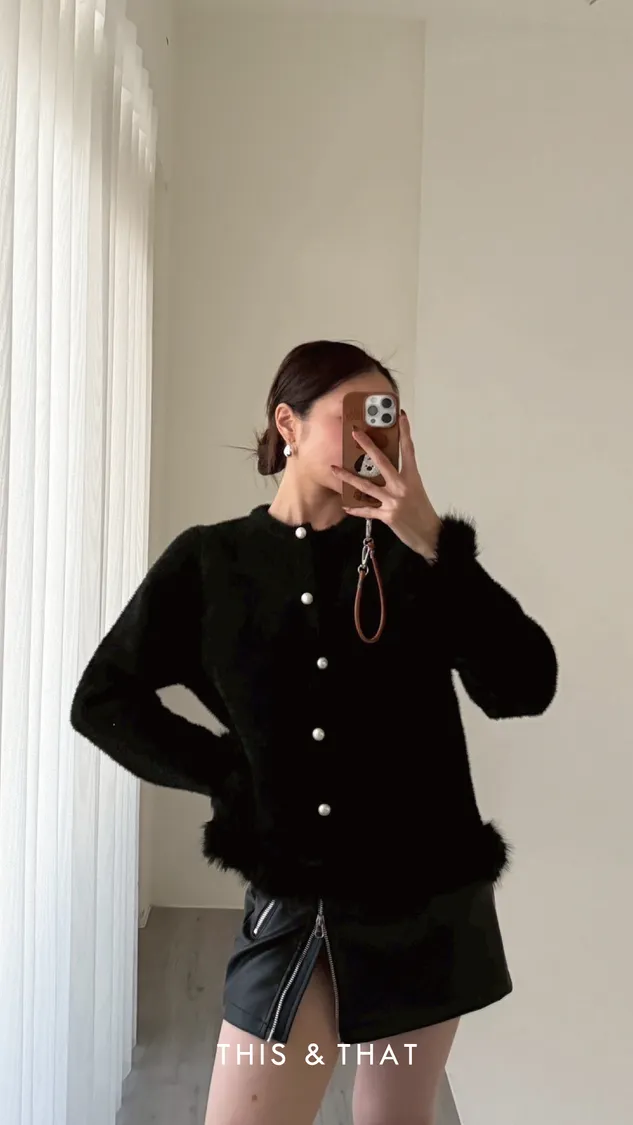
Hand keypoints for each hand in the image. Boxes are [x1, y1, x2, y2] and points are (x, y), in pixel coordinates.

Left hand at [331, 411, 441, 560]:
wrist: (430, 535)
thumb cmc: (422, 512)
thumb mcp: (416, 490)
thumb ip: (402, 479)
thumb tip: (385, 470)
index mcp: (412, 477)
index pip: (409, 450)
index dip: (405, 432)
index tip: (400, 417)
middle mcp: (402, 486)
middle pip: (382, 462)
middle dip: (368, 446)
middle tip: (356, 433)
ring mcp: (394, 501)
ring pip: (366, 486)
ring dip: (348, 477)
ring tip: (335, 469)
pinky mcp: (387, 516)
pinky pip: (367, 511)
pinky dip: (356, 509)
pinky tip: (345, 505)